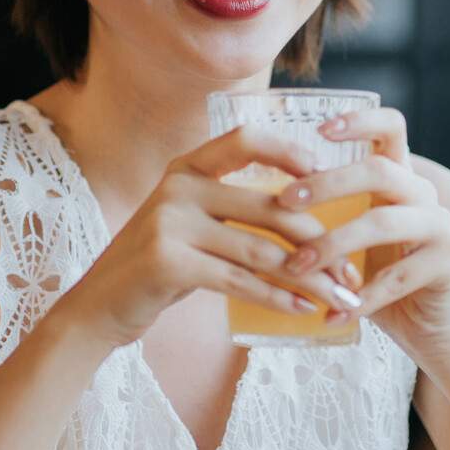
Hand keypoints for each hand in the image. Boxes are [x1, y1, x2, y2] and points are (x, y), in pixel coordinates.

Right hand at [55, 125, 372, 349]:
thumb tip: (309, 220)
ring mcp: (169, 222)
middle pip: (269, 206)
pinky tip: (303, 310)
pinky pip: (239, 281)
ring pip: (261, 250)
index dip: (290, 151)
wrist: (98, 308)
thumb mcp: (189, 224)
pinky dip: (277, 298)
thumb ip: (232, 211)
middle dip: (320, 241)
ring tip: (338, 297)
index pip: (245, 139)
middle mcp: (178, 187)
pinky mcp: (168, 262)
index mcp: (186, 168)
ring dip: (308, 278)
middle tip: (351, 270)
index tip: (329, 176)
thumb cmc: (157, 268)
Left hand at [272, 105, 449, 364]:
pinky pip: (396, 279)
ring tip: (296, 266)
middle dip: (327, 183)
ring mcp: (441, 228)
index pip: (391, 128)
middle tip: (285, 201)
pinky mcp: (448, 265)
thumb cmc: (379, 273)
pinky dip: (357, 301)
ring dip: (333, 245)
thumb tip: (259, 199)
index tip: (319, 130)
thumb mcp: (356, 235)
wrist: (432, 325)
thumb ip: (330, 213)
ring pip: (383, 223)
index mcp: (401, 178)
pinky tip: (328, 316)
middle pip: (380, 170)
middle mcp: (425, 195)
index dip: (360, 121)